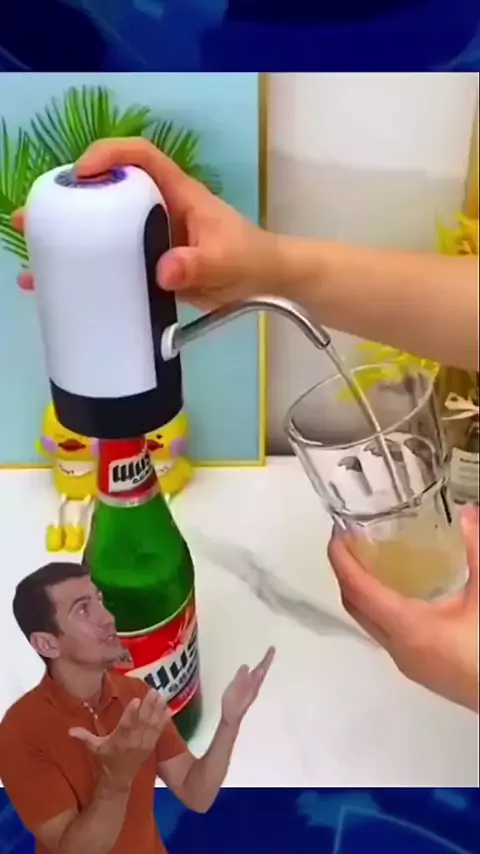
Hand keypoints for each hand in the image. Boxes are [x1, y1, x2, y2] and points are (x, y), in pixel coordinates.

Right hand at [13, 137, 280, 308]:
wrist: (266, 285)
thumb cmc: (251, 259)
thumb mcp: (228, 261)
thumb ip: (199, 264)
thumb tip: (164, 271)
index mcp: (178, 193)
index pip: (141, 157)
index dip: (110, 156)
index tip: (82, 174)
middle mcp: (160, 209)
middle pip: (110, 191)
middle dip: (70, 197)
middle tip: (34, 217)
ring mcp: (153, 237)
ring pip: (106, 226)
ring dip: (71, 234)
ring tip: (33, 249)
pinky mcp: (150, 264)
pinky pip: (115, 260)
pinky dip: (89, 269)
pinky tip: (62, 285)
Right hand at [69, 689, 170, 786]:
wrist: (119, 779)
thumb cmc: (105, 760)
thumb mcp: (94, 749)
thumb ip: (84, 737)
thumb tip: (69, 729)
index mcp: (118, 741)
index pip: (126, 726)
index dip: (131, 713)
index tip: (136, 700)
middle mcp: (133, 742)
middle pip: (142, 722)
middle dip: (148, 706)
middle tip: (152, 691)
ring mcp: (143, 744)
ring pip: (152, 725)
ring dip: (157, 710)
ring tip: (160, 695)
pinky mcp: (151, 746)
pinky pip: (159, 731)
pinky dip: (164, 720)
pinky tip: (167, 708)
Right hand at [221, 646, 274, 727]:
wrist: (231, 719)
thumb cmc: (232, 703)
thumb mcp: (234, 688)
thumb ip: (241, 676)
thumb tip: (246, 666)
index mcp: (253, 683)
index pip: (262, 667)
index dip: (267, 658)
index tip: (272, 648)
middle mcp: (255, 686)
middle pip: (263, 671)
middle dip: (267, 660)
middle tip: (271, 650)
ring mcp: (252, 690)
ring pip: (260, 675)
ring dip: (263, 666)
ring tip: (265, 659)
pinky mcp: (248, 693)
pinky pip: (255, 679)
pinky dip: (256, 672)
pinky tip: (253, 673)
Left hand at [328, 505, 478, 712]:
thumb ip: (477, 553)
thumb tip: (469, 513)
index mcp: (407, 628)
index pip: (358, 590)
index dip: (342, 561)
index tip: (336, 536)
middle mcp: (398, 648)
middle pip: (355, 607)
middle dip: (346, 572)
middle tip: (349, 541)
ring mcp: (407, 663)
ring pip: (368, 623)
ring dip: (361, 592)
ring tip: (369, 560)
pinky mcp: (420, 670)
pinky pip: (384, 633)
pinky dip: (378, 608)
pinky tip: (399, 593)